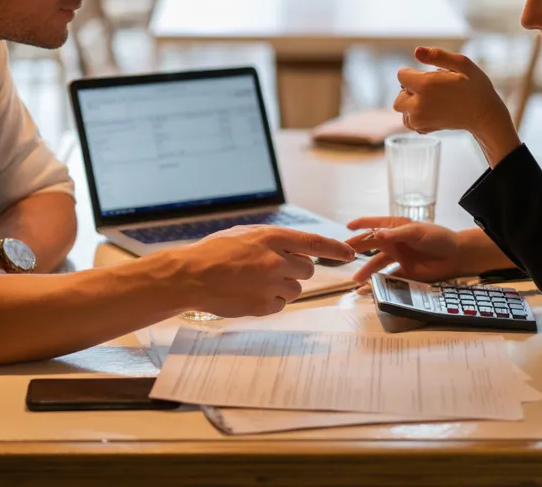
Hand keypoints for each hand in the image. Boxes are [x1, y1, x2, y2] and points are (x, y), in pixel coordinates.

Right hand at [171, 226, 356, 317]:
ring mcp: (271, 285)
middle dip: (296, 270)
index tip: (350, 254)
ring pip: (296, 289)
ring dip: (283, 286)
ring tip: (256, 281)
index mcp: (272, 238)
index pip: (314, 243)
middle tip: (272, 268)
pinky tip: (250, 293)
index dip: (336, 249)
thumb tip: (298, 249)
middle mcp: (276, 261)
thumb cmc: (215, 252)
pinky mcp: (264, 306)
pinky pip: (281, 304)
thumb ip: (274, 240)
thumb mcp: (246, 234)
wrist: (191, 276)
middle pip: (308, 270)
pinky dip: (271, 301)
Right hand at [345, 217, 465, 283]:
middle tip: (343, 254)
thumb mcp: (417, 232)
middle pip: (371, 245)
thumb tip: (377, 235)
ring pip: (377, 264)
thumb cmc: (439, 238)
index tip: (347, 227)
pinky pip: (387, 278)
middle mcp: (395, 242)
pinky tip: (369, 290)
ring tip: (356, 279)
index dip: (361, 225)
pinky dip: (378, 284)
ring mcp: (398, 258)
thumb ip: (396, 234)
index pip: (375, 224)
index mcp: (397, 228)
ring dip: (366, 271)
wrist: (456, 257)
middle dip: (357, 248)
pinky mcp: (404, 273)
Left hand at [395, 47, 519, 164]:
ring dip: (411, 105)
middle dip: (409, 91)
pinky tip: (431, 111)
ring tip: (431, 101)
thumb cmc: (475, 87)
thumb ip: (437, 55)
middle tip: (429, 90)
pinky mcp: (424, 129)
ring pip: (402, 110)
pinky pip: (409, 122)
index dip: (412, 73)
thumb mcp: (462, 64)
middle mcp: (419, 104)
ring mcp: (420, 119)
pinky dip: (415, 117)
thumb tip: (416, 51)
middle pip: (398, 96)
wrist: (485, 115)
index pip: (401, 75)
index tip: (427, 76)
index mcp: (426, 85)